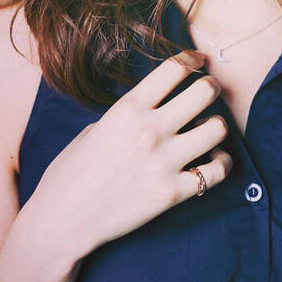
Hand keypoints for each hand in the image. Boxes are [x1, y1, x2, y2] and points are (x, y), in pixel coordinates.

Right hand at [22, 51, 231, 261]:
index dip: (192, 59)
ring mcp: (163, 162)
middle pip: (203, 92)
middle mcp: (150, 130)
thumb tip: (158, 106)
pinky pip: (216, 172)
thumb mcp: (95, 128)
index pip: (174, 69)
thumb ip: (130, 115)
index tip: (198, 61)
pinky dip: (221, 164)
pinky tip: (214, 160)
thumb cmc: (71, 172)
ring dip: (217, 126)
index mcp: (128, 108)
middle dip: (212, 86)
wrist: (61, 221)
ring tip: (210, 130)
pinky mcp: (172, 194)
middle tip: (211, 90)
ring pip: (217, 129)